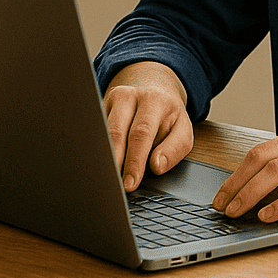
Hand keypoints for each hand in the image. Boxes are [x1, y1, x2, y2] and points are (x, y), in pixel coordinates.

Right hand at [103, 61, 192, 191]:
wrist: (155, 90)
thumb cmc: (168, 117)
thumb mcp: (183, 132)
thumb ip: (174, 149)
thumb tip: (156, 166)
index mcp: (154, 100)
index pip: (141, 133)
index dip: (134, 161)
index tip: (130, 183)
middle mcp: (130, 96)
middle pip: (116, 132)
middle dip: (115, 162)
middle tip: (115, 186)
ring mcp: (110, 100)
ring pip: (102, 132)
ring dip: (104, 157)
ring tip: (107, 179)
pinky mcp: (98, 107)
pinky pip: (94, 131)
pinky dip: (96, 150)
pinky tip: (98, 165)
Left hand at [212, 120, 277, 222]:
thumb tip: (267, 181)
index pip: (262, 148)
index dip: (238, 171)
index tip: (225, 191)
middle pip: (263, 157)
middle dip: (236, 182)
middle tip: (222, 204)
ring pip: (277, 172)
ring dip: (251, 194)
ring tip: (238, 212)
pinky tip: (269, 215)